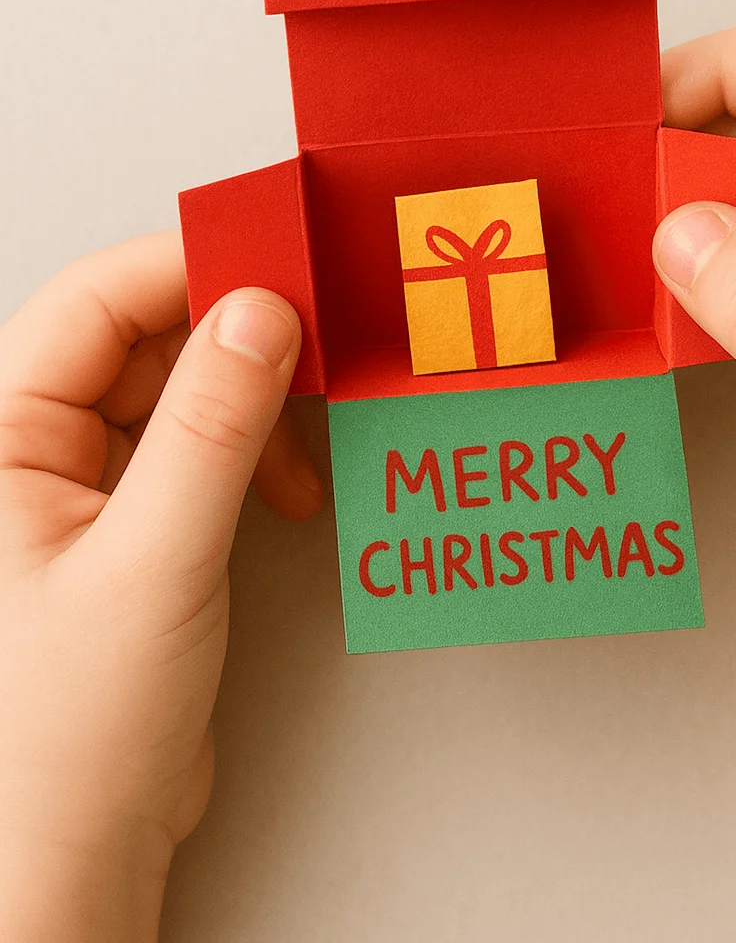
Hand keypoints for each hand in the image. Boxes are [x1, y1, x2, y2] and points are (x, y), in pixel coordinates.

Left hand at [0, 233, 316, 941]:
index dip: (190, 269)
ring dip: (257, 400)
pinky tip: (291, 480)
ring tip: (308, 435)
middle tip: (320, 340)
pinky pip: (201, 444)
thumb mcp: (153, 563)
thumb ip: (212, 429)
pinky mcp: (137, 523)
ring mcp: (87, 485)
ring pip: (182, 387)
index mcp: (1, 438)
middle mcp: (35, 448)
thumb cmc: (63, 738)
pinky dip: (257, 448)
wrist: (72, 857)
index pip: (96, 304)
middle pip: (146, 335)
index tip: (280, 261)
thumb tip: (261, 315)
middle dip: (239, 337)